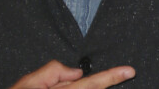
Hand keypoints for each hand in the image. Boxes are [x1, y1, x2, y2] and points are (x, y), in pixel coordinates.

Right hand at [9, 60, 135, 87]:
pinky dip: (75, 87)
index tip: (130, 70)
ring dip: (79, 87)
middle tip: (109, 74)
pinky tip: (59, 84)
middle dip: (99, 81)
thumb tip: (76, 72)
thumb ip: (54, 71)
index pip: (92, 83)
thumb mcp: (29, 82)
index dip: (112, 76)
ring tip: (50, 84)